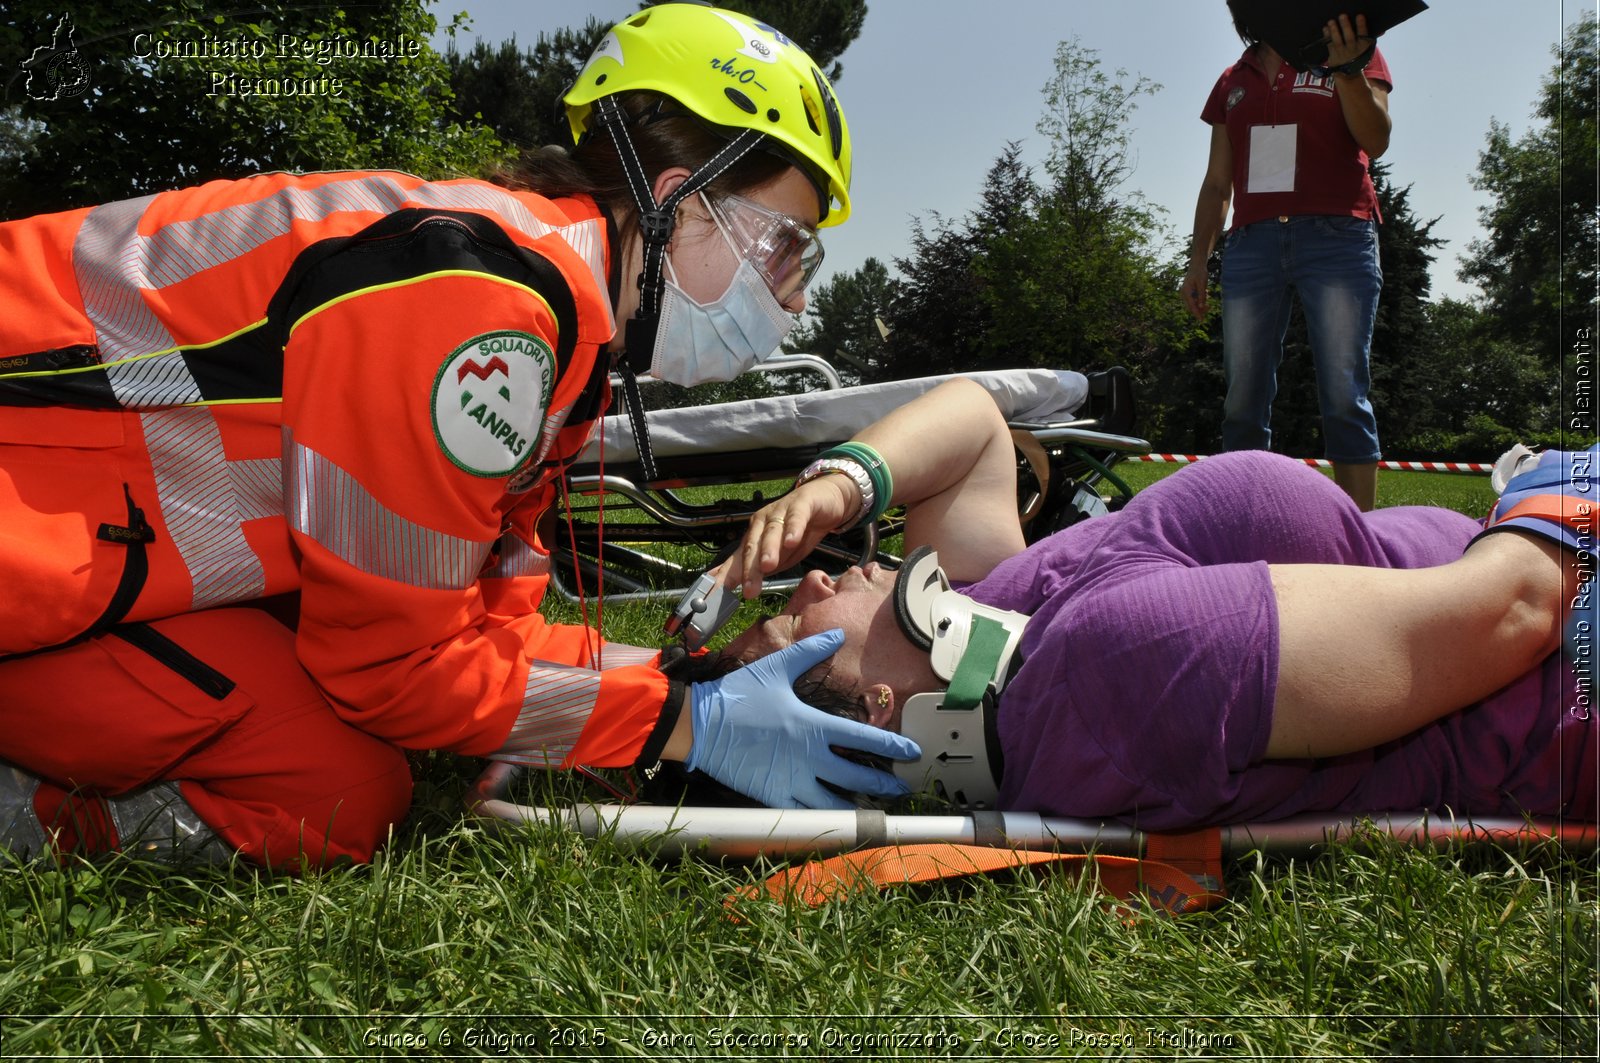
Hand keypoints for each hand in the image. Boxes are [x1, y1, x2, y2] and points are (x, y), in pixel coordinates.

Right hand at [685, 629, 921, 809]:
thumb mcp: (777, 668)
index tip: (911, 755)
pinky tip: (835, 822)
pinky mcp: (772, 796)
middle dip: (883, 785)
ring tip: (872, 809)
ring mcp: (790, 780)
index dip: (892, 748)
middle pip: (857, 777)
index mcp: (813, 726)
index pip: (864, 740)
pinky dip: (823, 821)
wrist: (700, 724)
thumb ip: (810, 652)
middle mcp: (808, 757)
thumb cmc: (740, 695)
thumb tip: (835, 635)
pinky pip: (804, 816)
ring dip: (857, 807)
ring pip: (834, 803)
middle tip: (900, 789)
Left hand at [721, 473, 859, 599]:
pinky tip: (791, 541)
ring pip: (771, 532)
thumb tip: (742, 589)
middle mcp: (762, 524)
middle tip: (749, 590)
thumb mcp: (782, 556)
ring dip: (768, 549)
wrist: (825, 499)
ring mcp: (780, 511)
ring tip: (767, 566)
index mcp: (754, 538)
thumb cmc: (801, 530)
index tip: (718, 596)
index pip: (737, 560)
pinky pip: (796, 517)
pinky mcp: (801, 504)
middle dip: (749, 569)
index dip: (726, 577)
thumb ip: (763, 570)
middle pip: (752, 547)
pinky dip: (793, 529)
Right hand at [1181, 260, 1209, 319]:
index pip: (1191, 306)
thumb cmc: (1200, 273)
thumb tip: (1201, 307)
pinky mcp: (1189, 292)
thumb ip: (1201, 296)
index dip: (1197, 313)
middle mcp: (1184, 294)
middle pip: (1191, 306)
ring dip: (1201, 304)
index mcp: (1186, 292)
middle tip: (1209, 307)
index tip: (1201, 320)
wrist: (1197, 264)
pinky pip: (1194, 299)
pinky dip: (1200, 299)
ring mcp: (1186, 293)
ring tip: (1208, 298)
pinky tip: (1206, 293)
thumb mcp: (1202, 284)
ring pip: (1193, 303)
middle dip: (1200, 309)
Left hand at [1324, 13, 1371, 71]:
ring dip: (1334, 31)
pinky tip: (1325, 29)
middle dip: (1346, 26)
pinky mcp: (1333, 57)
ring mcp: (1342, 54)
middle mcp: (1353, 51)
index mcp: (1363, 47)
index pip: (1363, 34)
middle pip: (1349, 37)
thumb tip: (1383, 31)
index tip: (1359, 16)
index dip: (1361, 25)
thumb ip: (1370, 39)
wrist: (1349, 75)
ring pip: (1338, 41)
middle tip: (1342, 16)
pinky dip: (1327, 37)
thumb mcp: (1367, 50)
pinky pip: (1329, 46)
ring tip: (1331, 22)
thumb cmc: (1358, 57)